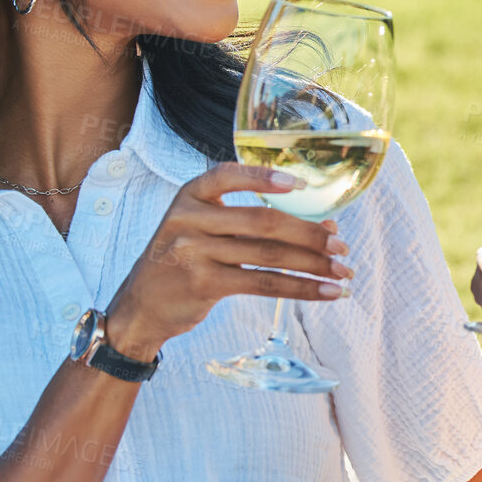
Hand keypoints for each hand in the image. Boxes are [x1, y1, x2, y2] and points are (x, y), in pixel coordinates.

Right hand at [105, 162, 350, 360]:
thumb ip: (249, 222)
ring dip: (313, 264)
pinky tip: (325, 292)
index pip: (229, 175)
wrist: (139, 307)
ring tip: (342, 271)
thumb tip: (324, 226)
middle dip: (309, 233)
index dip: (264, 178)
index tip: (300, 185)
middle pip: (263, 220)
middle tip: (341, 244)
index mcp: (190, 195)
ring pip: (268, 254)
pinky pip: (263, 282)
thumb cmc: (183, 261)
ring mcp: (194, 251)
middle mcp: (189, 219)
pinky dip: (300, 288)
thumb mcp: (202, 229)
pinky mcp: (204, 283)